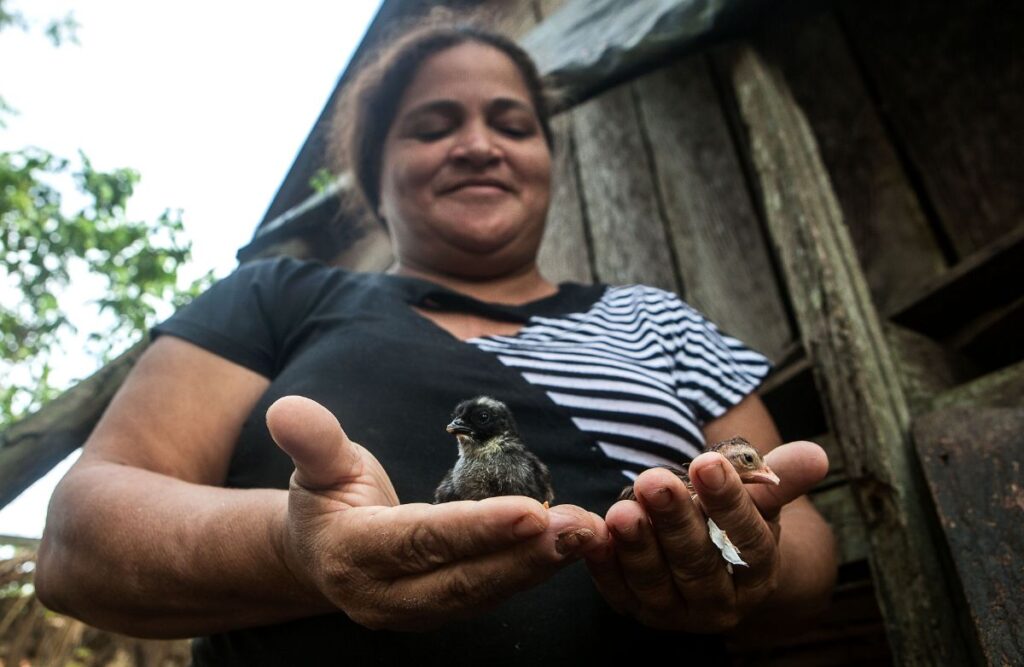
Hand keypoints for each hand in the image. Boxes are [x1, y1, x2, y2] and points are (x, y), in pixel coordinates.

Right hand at [266, 395, 608, 630]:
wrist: (317, 558)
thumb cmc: (323, 502)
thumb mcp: (315, 468)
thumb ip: (313, 442)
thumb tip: (288, 409)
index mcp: (354, 555)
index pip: (422, 541)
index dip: (476, 528)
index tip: (530, 510)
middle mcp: (386, 597)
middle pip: (463, 578)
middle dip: (526, 555)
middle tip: (580, 526)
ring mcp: (416, 613)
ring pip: (485, 593)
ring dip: (540, 566)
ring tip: (588, 534)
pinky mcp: (443, 612)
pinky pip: (491, 594)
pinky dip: (532, 571)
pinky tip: (569, 546)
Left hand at [586, 441, 827, 632]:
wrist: (709, 559)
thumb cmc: (734, 518)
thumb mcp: (759, 498)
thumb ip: (778, 477)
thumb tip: (815, 456)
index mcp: (758, 573)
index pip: (749, 541)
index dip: (729, 503)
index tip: (708, 463)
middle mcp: (720, 602)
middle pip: (698, 563)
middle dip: (674, 520)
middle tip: (654, 480)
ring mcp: (675, 611)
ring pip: (656, 581)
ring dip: (637, 544)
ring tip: (623, 509)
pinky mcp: (634, 608)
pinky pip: (616, 588)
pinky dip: (603, 562)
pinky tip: (593, 530)